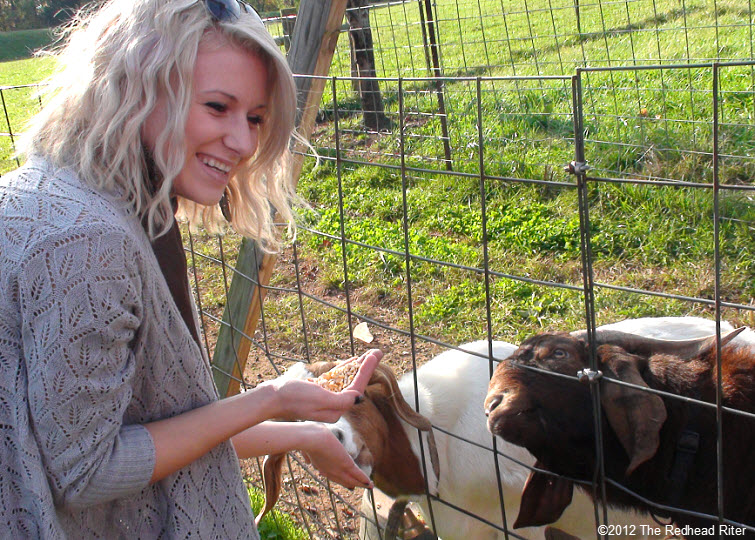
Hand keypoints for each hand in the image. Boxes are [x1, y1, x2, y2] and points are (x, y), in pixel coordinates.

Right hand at [263, 349, 382, 421]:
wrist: (271, 398)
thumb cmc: (294, 398)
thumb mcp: (320, 399)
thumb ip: (341, 400)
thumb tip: (358, 397)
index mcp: (336, 409)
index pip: (357, 387)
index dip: (367, 370)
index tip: (375, 355)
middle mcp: (332, 406)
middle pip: (354, 383)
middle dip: (365, 367)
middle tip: (378, 351)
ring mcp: (324, 398)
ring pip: (345, 379)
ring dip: (356, 366)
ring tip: (368, 354)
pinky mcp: (316, 392)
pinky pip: (334, 379)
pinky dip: (343, 369)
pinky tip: (350, 361)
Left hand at [300, 424, 372, 489]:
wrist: (313, 439)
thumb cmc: (308, 440)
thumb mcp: (307, 449)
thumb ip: (307, 456)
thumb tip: (307, 461)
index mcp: (320, 466)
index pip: (331, 475)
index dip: (338, 479)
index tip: (344, 482)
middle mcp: (329, 471)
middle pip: (342, 480)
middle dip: (350, 483)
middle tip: (357, 487)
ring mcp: (338, 469)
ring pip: (351, 479)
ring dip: (360, 483)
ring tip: (369, 486)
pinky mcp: (346, 464)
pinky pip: (357, 474)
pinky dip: (363, 479)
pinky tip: (370, 483)